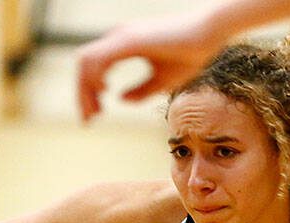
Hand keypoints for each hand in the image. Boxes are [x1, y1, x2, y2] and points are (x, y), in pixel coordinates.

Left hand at [76, 14, 223, 120]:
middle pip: (85, 65)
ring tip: (94, 113)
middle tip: (88, 120)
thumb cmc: (189, 56)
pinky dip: (95, 79)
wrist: (207, 35)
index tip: (96, 113)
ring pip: (86, 62)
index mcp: (125, 44)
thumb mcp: (161, 81)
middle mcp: (119, 37)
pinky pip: (99, 60)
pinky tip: (102, 93)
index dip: (89, 91)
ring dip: (84, 90)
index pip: (95, 67)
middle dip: (82, 94)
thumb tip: (119, 100)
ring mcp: (122, 36)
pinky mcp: (128, 40)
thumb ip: (139, 91)